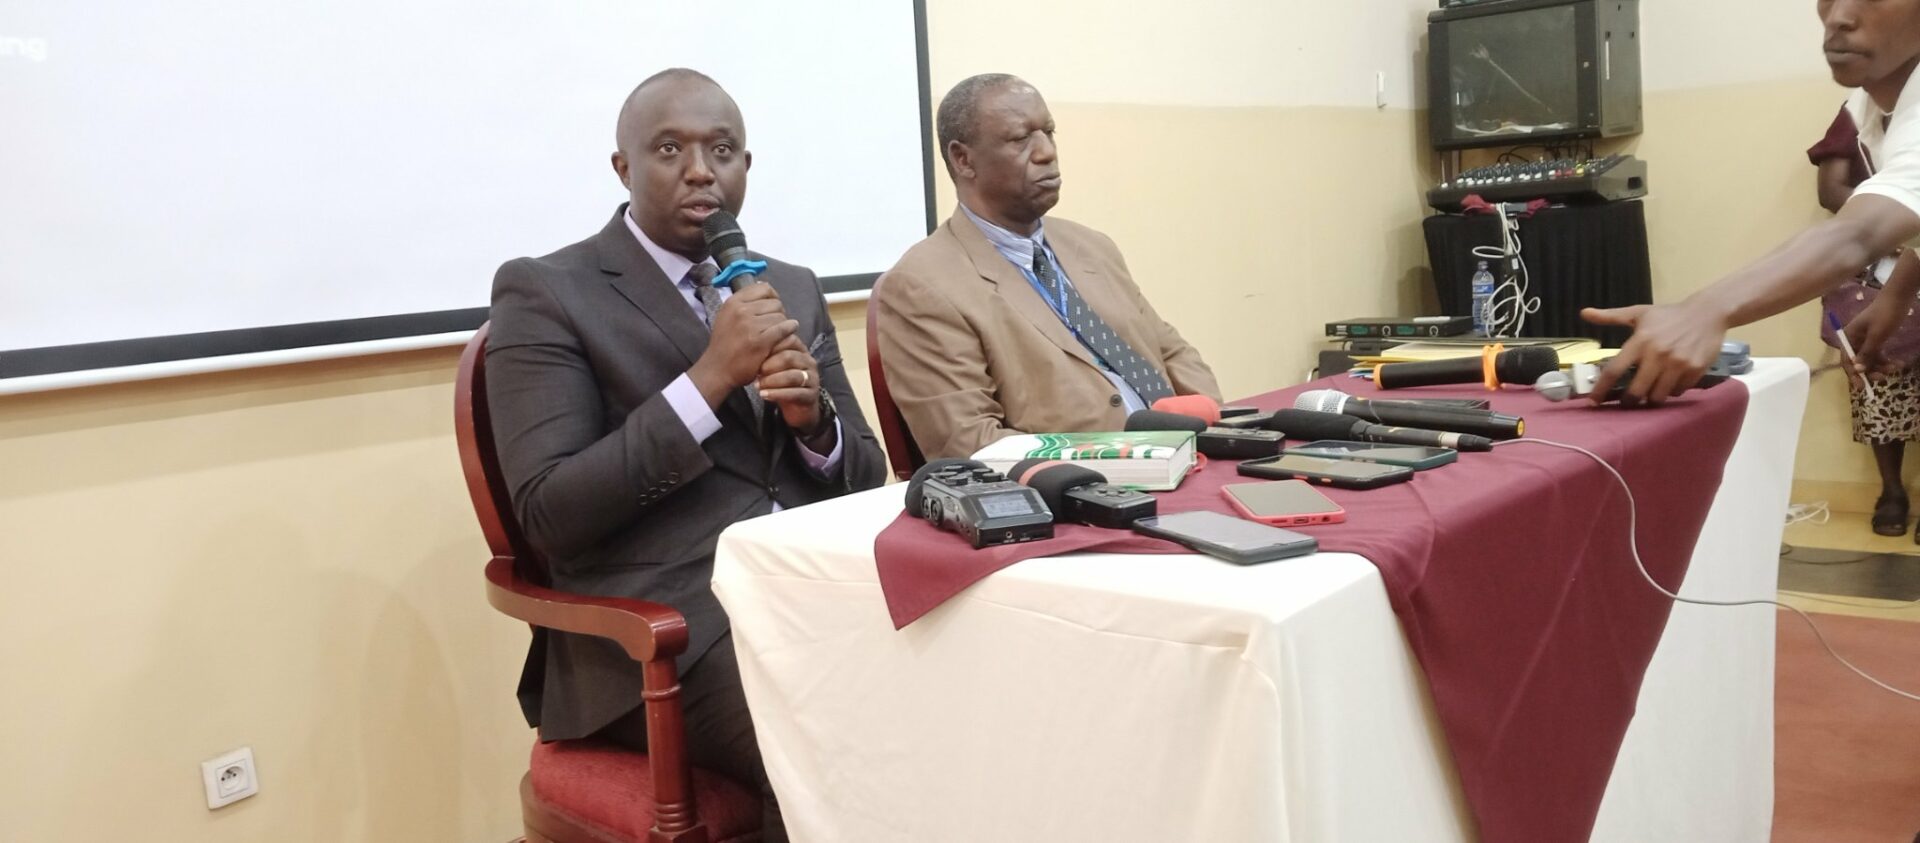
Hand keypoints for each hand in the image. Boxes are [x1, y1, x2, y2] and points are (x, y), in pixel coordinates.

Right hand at [689, 283, 797, 406]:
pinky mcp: (760, 342)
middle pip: (775, 303)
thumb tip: (766, 287)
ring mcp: (750, 326)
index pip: (763, 288)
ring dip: (783, 324)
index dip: (772, 297)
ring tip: (778, 333)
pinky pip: (783, 329)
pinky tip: (789, 333)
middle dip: (778, 313)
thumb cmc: (725, 344)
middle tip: (774, 324)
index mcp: (733, 302)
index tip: (771, 308)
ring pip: (780, 316)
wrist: (717, 369)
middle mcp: (740, 311)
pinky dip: (790, 330)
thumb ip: (744, 302)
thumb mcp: (727, 316)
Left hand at [756, 334, 826, 434]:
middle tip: (756, 371)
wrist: (798, 407)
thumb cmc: (783, 384)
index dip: (771, 346)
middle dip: (770, 364)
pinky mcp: (811, 396)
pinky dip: (777, 394)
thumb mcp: (775, 367)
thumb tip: (748, 348)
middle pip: (790, 357)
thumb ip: (768, 356)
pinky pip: (795, 393)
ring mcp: (812, 379)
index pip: (789, 340)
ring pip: (792, 376)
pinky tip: (764, 395)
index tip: (755, 353)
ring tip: (757, 385)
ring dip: (772, 380)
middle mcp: (809, 363)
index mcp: (801, 351)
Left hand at [1581, 301, 1728, 405]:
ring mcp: (1678, 364)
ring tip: (1649, 393)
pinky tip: (1670, 383)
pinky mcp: (1695, 370)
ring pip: (1657, 396)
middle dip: (1628, 401)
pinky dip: (1672, 391)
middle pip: (1636, 391)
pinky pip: (1678, 391)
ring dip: (1651, 398)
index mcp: (1640, 341)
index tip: (1593, 402)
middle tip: (1627, 401)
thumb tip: (1583, 313)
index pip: (1614, 370)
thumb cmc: (1668, 315)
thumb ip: (1610, 316)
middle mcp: (1657, 354)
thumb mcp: (1638, 313)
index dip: (1601, 389)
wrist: (1708, 313)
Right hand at [1845, 297, 1909, 387]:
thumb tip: (1856, 370)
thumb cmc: (1885, 314)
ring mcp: (1866, 340)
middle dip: (1870, 371)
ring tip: (1895, 368)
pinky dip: (1886, 360)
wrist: (1899, 297)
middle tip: (1882, 378)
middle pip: (1858, 361)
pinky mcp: (1876, 339)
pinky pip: (1878, 354)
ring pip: (1870, 359)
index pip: (1846, 359)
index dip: (1853, 374)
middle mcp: (1854, 340)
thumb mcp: (1877, 335)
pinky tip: (1898, 363)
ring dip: (1881, 366)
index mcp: (1848, 337)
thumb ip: (1866, 353)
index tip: (1861, 386)